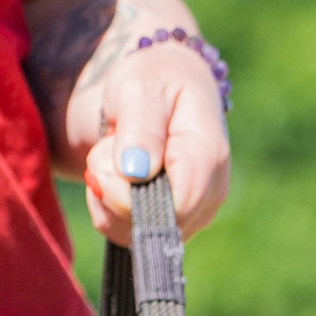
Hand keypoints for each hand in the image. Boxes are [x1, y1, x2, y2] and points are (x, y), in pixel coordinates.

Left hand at [65, 0, 231, 242]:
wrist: (160, 89)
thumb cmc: (152, 82)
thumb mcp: (140, 89)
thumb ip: (140, 128)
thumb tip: (137, 171)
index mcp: (209, 157)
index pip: (175, 208)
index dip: (128, 196)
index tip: (105, 155)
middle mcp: (210, 193)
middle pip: (152, 225)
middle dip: (112, 190)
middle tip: (108, 145)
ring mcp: (195, 213)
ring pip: (135, 234)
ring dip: (106, 197)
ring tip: (114, 153)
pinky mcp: (174, 223)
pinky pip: (127, 234)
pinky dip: (108, 207)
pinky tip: (114, 173)